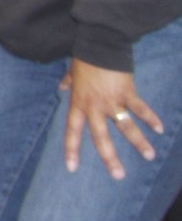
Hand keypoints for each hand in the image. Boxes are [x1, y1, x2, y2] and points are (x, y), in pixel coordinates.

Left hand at [62, 58, 162, 179]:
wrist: (99, 44)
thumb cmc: (85, 58)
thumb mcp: (72, 72)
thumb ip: (67, 82)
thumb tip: (61, 87)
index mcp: (79, 103)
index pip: (73, 130)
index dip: (72, 149)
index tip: (72, 167)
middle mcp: (94, 106)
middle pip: (100, 136)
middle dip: (109, 158)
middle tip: (118, 176)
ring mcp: (111, 100)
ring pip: (125, 126)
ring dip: (139, 142)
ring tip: (149, 156)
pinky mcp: (127, 92)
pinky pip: (140, 109)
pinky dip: (151, 118)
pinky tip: (159, 128)